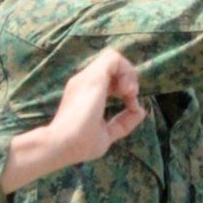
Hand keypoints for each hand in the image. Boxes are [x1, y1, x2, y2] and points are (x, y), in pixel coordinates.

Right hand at [3, 50, 148, 186]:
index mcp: (85, 93)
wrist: (62, 144)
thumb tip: (140, 110)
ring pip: (114, 58)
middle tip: (132, 96)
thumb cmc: (80, 144)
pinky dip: (127, 71)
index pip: (109, 79)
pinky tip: (128, 90)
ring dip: (128, 73)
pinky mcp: (93, 76)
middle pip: (112, 66)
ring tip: (130, 93)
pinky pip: (114, 58)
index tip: (132, 107)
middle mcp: (84, 81)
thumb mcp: (107, 134)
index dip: (125, 90)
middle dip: (128, 79)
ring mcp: (87, 77)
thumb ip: (123, 122)